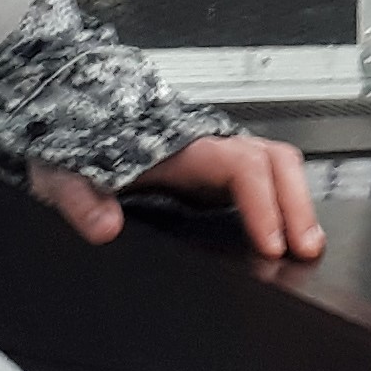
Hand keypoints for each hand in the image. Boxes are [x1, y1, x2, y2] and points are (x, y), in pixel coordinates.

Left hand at [27, 133, 325, 260]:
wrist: (69, 119)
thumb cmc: (73, 146)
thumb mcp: (64, 173)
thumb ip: (81, 200)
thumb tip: (104, 228)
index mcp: (180, 146)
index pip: (240, 167)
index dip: (263, 204)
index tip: (270, 244)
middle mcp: (208, 147)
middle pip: (276, 162)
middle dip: (298, 205)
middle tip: (305, 251)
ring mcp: (216, 159)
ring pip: (278, 167)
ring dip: (298, 204)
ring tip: (305, 248)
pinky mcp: (216, 175)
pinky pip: (265, 180)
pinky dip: (285, 204)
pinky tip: (286, 237)